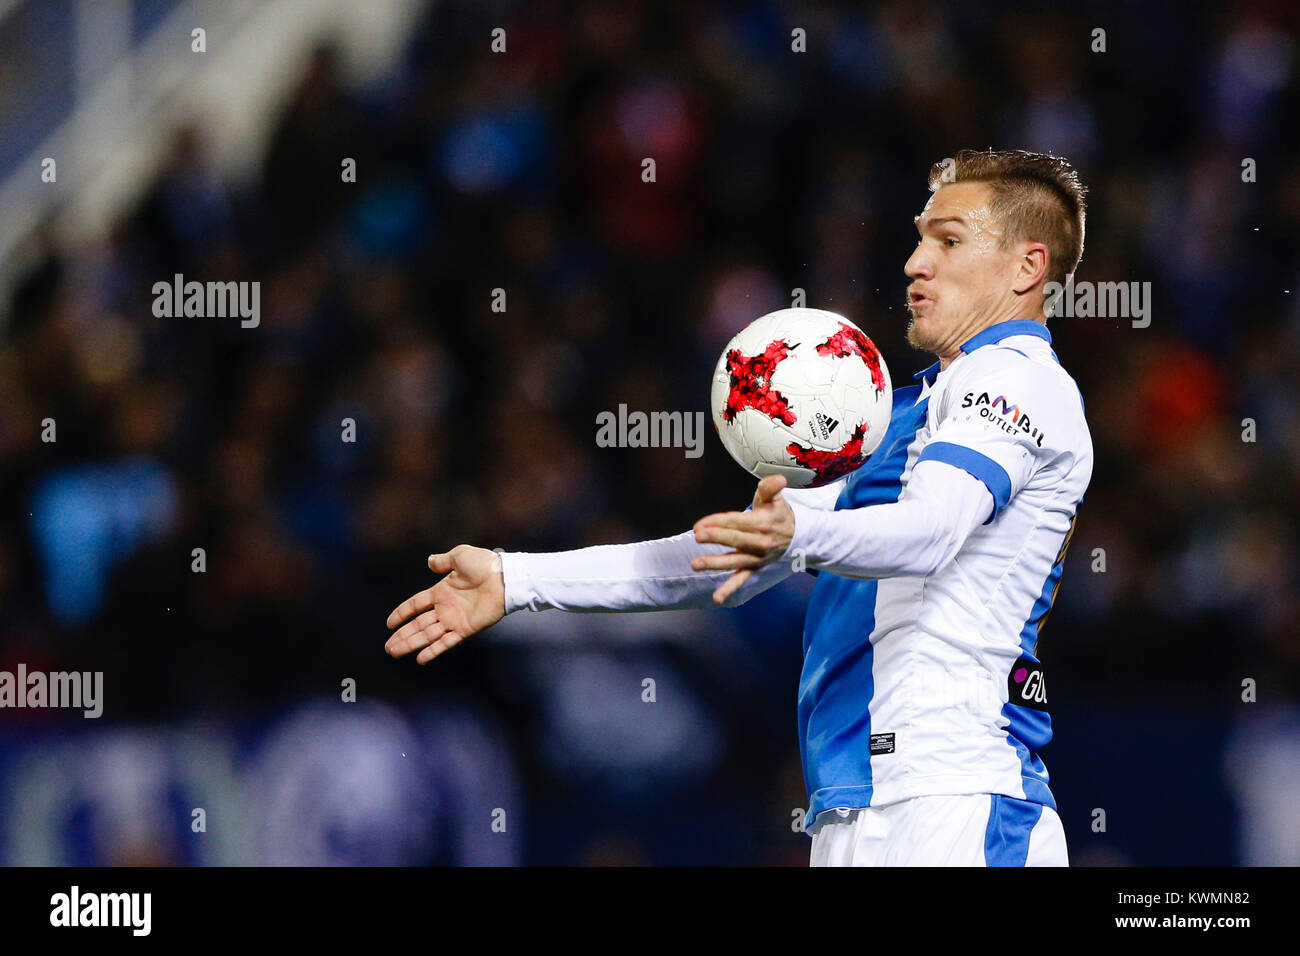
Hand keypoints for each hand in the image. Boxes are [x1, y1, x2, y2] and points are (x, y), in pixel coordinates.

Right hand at [385, 545, 505, 664]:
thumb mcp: (460, 556)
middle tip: (388, 647)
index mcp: (441, 591)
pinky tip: (420, 659)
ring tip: (394, 652)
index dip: (402, 613)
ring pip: (427, 635)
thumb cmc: (484, 564)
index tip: (389, 624)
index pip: (416, 604)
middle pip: (418, 624)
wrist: (504, 578)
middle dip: (403, 635)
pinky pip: (446, 643)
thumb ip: (443, 561)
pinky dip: (433, 651)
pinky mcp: (465, 630)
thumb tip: (430, 561)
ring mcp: (454, 620)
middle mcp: (445, 608)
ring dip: (411, 644)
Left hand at [690, 474, 794, 604]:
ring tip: (695, 564)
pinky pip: (742, 579)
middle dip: (716, 537)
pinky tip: (717, 598)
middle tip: (697, 536)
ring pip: (734, 561)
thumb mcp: (775, 498)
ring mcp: (755, 557)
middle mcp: (759, 542)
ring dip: (715, 563)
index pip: (736, 522)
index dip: (717, 522)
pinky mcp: (754, 568)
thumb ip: (771, 488)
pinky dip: (730, 589)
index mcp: (761, 523)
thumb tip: (779, 479)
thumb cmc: (779, 514)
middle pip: (735, 539)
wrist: (797, 536)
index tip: (699, 524)